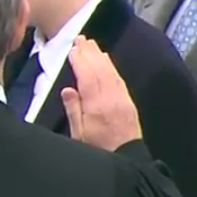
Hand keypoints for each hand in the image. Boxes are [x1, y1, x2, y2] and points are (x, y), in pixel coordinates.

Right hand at [60, 36, 141, 151]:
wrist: (125, 158)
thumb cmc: (96, 148)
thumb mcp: (77, 134)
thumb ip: (73, 110)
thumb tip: (68, 89)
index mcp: (96, 106)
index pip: (88, 78)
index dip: (80, 61)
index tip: (72, 48)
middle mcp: (111, 99)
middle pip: (100, 70)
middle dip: (91, 53)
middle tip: (81, 38)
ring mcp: (122, 99)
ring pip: (111, 72)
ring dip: (101, 57)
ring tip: (91, 45)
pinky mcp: (128, 101)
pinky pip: (119, 79)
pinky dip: (111, 67)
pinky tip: (105, 60)